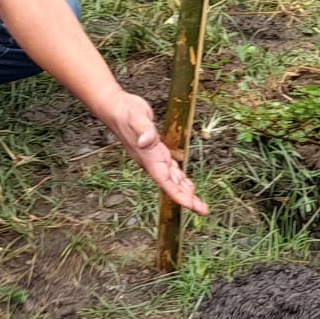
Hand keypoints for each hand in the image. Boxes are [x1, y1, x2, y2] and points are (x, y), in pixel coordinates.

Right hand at [102, 90, 208, 214]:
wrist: (115, 108)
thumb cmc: (125, 112)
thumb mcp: (136, 117)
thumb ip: (143, 129)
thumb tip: (146, 141)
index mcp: (149, 157)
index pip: (165, 181)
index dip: (177, 194)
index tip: (190, 205)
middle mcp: (152, 161)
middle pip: (171, 185)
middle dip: (187, 199)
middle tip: (204, 210)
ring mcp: (155, 157)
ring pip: (173, 179)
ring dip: (186, 192)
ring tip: (199, 204)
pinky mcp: (158, 151)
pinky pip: (172, 169)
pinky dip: (181, 179)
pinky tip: (188, 185)